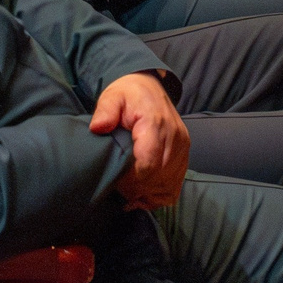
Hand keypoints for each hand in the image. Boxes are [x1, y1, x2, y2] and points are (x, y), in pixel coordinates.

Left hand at [93, 72, 187, 209]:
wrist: (150, 88)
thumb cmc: (129, 95)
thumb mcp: (112, 97)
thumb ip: (105, 111)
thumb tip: (98, 128)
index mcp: (155, 124)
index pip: (148, 163)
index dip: (132, 180)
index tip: (116, 180)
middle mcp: (174, 137)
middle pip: (159, 177)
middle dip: (137, 188)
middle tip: (119, 188)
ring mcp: (183, 147)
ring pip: (169, 184)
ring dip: (148, 193)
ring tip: (129, 193)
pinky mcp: (185, 154)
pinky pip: (176, 184)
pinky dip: (160, 194)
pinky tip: (144, 194)